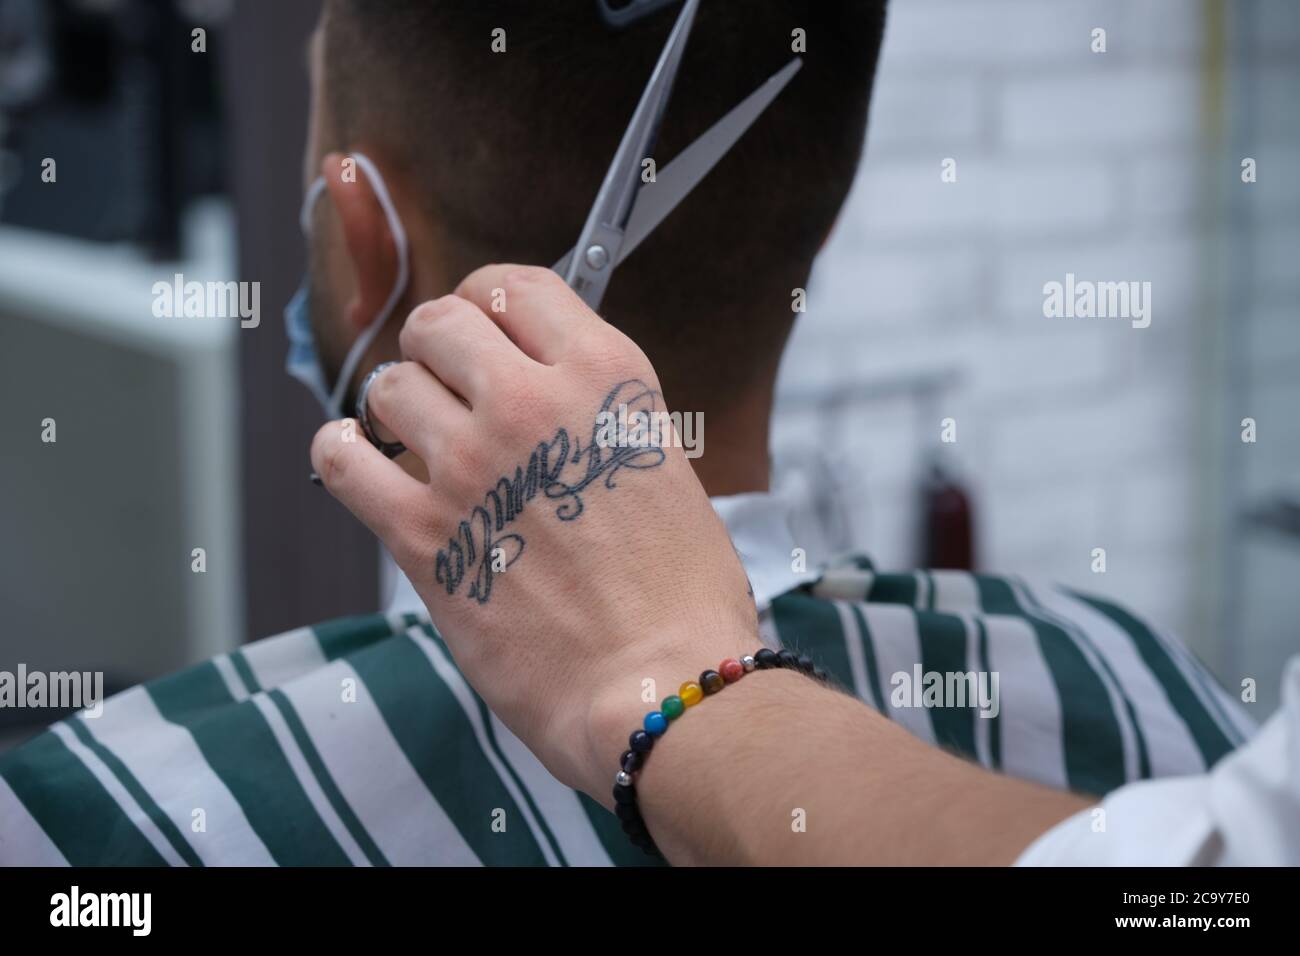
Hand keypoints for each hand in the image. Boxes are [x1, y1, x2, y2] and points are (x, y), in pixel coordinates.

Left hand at [310, 265, 757, 799]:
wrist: (661, 687)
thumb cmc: (682, 596)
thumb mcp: (662, 468)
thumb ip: (597, 420)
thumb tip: (546, 406)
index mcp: (606, 376)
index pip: (517, 285)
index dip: (487, 300)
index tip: (480, 326)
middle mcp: (533, 402)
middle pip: (440, 322)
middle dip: (434, 347)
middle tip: (442, 384)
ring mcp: (471, 464)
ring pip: (388, 385)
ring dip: (395, 407)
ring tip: (412, 440)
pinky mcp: (422, 533)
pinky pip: (341, 458)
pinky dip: (341, 452)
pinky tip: (359, 463)